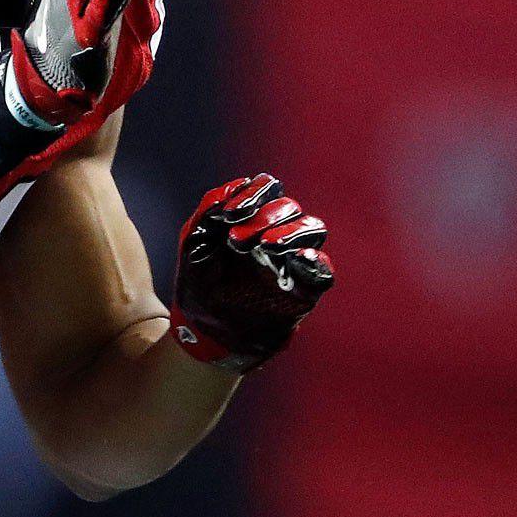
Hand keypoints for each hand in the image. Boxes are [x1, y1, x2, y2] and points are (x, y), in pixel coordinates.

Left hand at [171, 174, 332, 371]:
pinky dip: (314, 260)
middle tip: (236, 240)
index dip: (254, 194)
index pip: (268, 189)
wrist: (203, 330)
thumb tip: (236, 186)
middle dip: (264, 217)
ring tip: (265, 245)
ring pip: (312, 228)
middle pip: (289, 208)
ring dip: (290, 231)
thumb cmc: (198, 284)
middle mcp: (276, 234)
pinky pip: (322, 269)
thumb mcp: (194, 242)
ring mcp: (292, 260)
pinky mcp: (304, 289)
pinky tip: (295, 259)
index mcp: (252, 218)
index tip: (229, 214)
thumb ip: (210, 210)